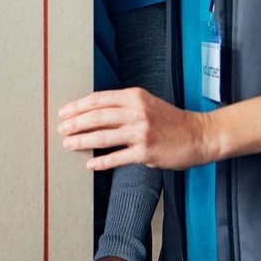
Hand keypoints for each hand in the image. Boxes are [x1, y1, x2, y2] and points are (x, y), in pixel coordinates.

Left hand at [57, 88, 219, 171]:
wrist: (199, 135)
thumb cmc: (171, 120)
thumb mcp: (147, 103)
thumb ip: (123, 105)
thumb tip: (93, 113)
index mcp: (134, 96)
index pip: (98, 99)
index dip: (78, 106)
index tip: (63, 113)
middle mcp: (136, 112)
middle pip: (96, 117)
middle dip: (74, 124)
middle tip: (61, 130)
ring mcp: (141, 132)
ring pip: (103, 136)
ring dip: (82, 141)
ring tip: (68, 144)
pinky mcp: (146, 152)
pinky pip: (117, 158)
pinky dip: (101, 162)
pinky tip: (90, 164)